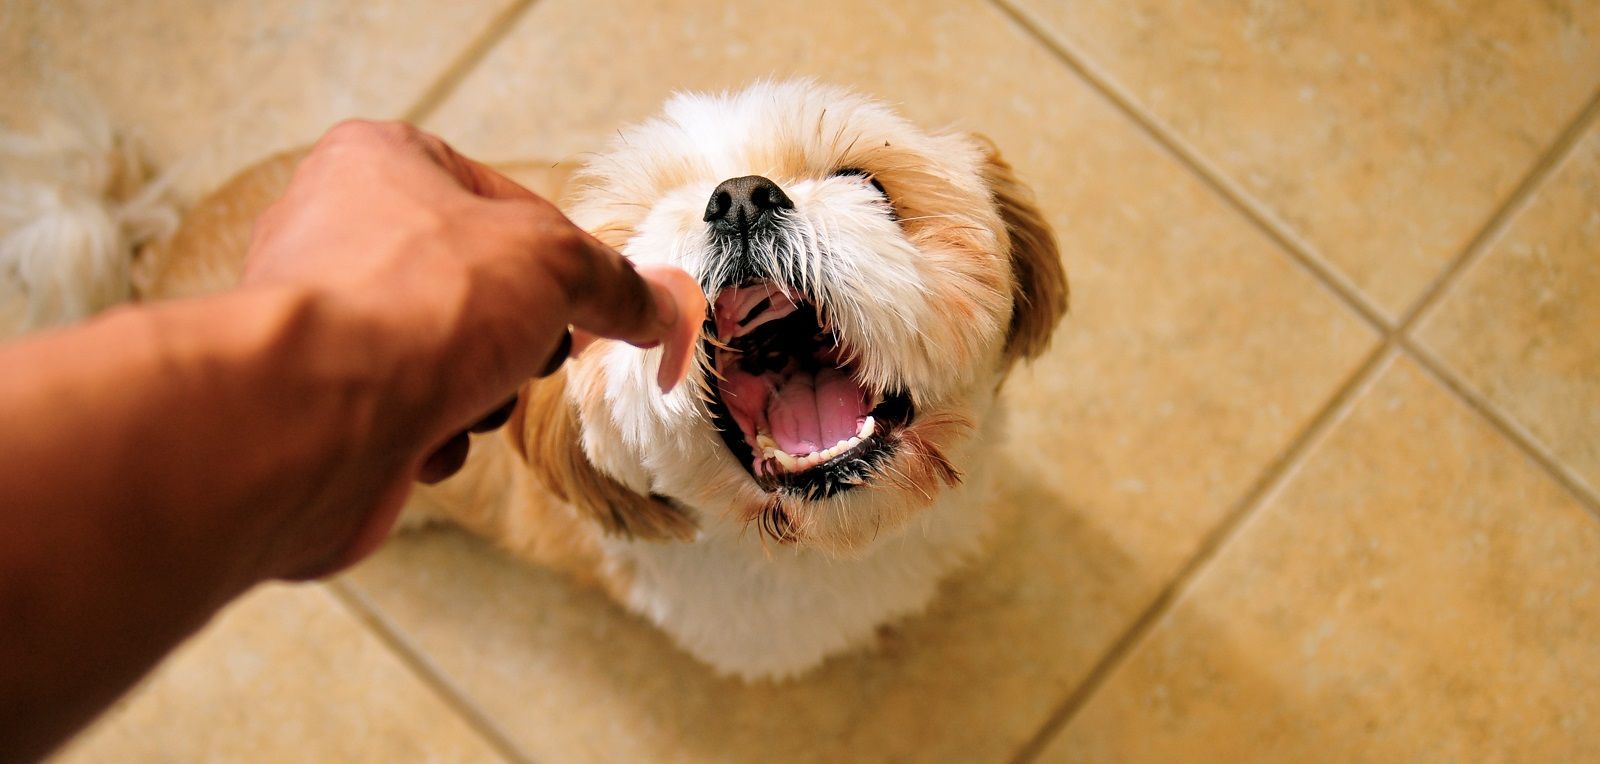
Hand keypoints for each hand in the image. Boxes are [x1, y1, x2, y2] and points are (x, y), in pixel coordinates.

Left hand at [240, 120, 702, 574]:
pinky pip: (409, 414)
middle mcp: (335, 229)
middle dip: (514, 335)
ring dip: (478, 392)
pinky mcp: (318, 398)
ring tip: (463, 396)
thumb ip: (615, 284)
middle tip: (523, 349)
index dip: (561, 257)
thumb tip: (660, 306)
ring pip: (449, 358)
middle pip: (478, 287)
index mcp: (380, 161)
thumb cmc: (412, 306)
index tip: (598, 299)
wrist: (317, 419)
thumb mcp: (555, 265)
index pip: (504, 202)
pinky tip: (422, 434)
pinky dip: (433, 434)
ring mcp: (323, 318)